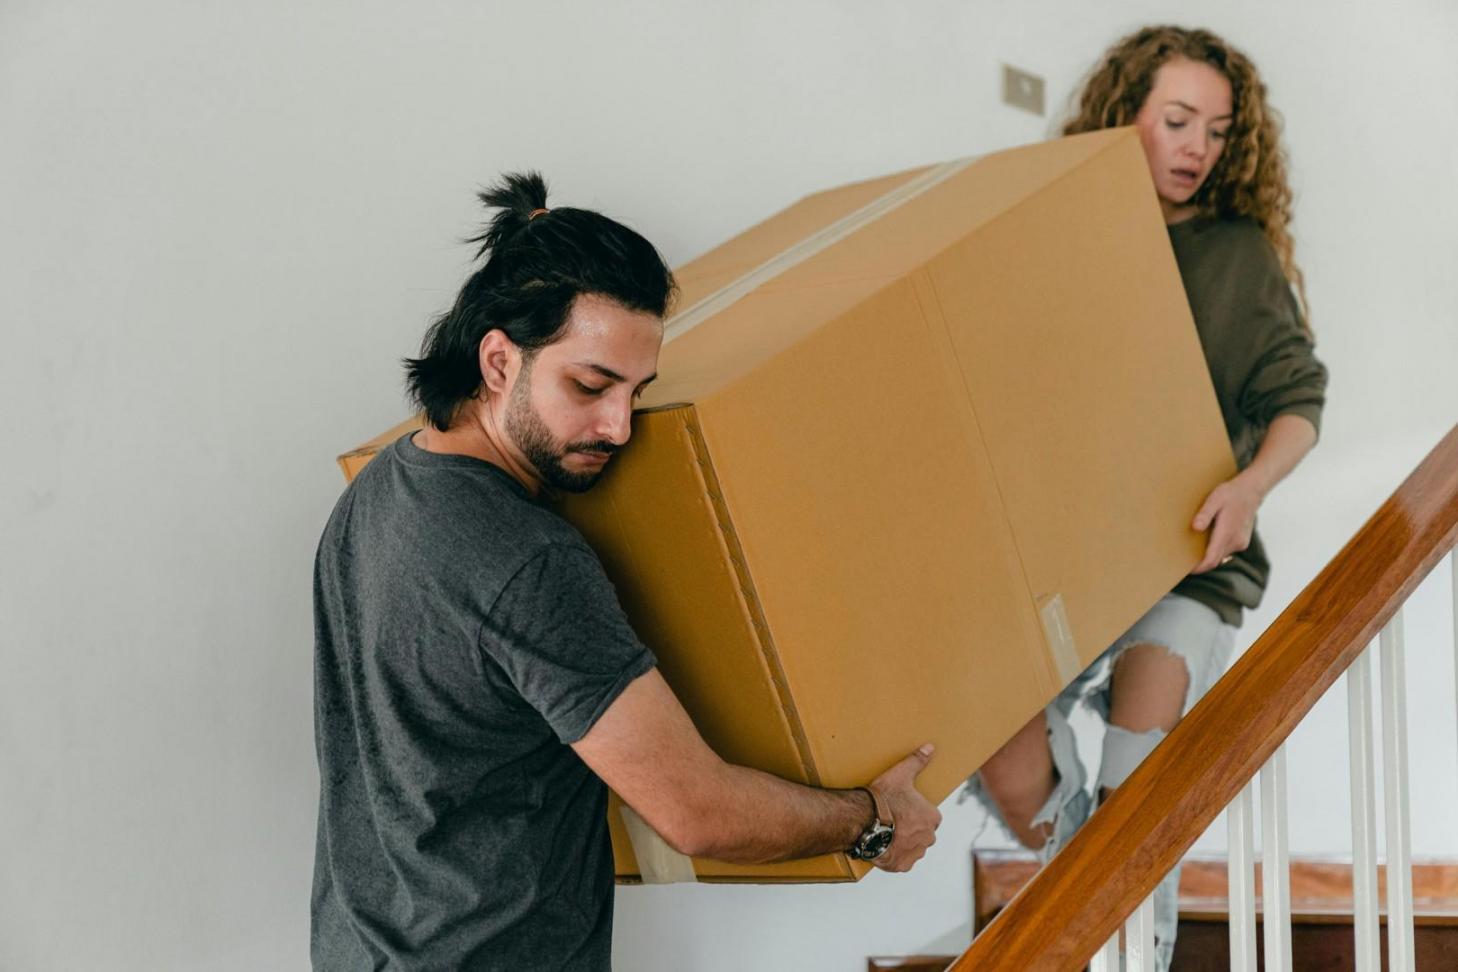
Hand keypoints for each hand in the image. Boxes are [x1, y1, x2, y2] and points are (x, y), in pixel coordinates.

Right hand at [867, 743, 940, 871]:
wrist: (864, 820)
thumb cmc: (884, 798)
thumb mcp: (900, 775)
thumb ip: (917, 761)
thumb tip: (930, 747)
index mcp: (932, 818)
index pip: (930, 816)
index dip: (916, 812)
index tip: (904, 809)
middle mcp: (928, 838)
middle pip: (922, 834)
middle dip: (911, 830)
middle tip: (893, 821)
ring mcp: (915, 854)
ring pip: (913, 849)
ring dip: (903, 844)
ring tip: (886, 834)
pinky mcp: (901, 866)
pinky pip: (900, 862)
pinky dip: (893, 857)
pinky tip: (882, 847)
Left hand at [1190, 471, 1263, 572]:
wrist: (1251, 491)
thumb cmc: (1231, 494)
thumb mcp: (1214, 499)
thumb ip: (1205, 514)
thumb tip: (1195, 527)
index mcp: (1227, 533)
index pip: (1211, 559)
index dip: (1199, 567)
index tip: (1187, 570)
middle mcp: (1235, 541)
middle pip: (1215, 560)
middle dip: (1201, 563)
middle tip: (1184, 561)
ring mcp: (1240, 543)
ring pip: (1221, 557)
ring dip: (1208, 557)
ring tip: (1193, 551)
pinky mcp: (1242, 542)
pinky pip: (1226, 551)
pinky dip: (1216, 551)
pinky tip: (1207, 543)